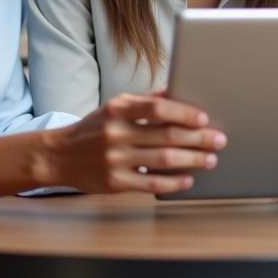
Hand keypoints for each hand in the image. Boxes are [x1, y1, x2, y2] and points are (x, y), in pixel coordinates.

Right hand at [39, 92, 225, 194]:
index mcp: (118, 109)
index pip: (157, 108)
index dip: (184, 112)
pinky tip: (188, 179)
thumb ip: (146, 100)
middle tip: (219, 139)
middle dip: (198, 138)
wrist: (59, 155)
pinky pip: (150, 184)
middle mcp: (115, 133)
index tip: (204, 117)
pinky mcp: (114, 182)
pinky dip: (173, 182)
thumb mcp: (115, 106)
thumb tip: (179, 92)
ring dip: (192, 160)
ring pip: (162, 160)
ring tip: (210, 159)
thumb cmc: (95, 127)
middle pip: (166, 135)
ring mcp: (114, 159)